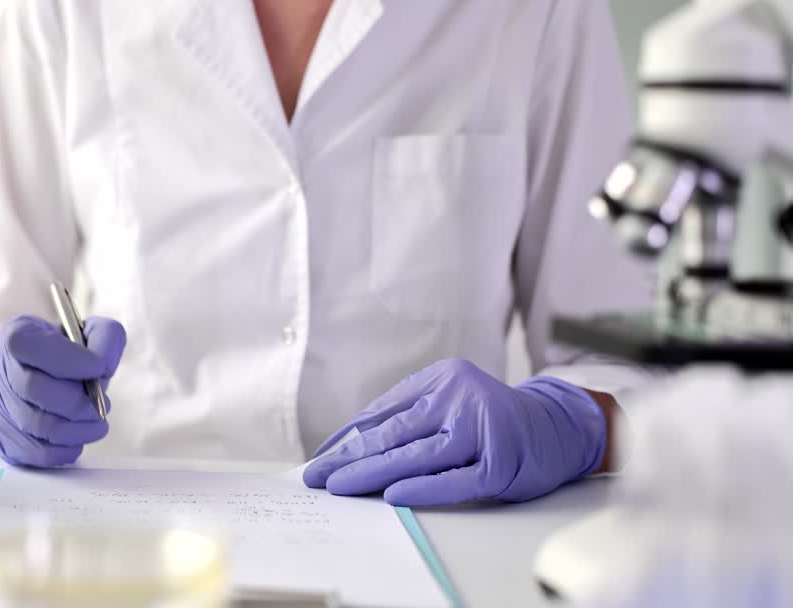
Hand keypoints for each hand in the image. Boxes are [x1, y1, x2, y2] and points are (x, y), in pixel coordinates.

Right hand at [0, 314, 125, 466]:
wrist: (44, 375)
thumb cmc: (69, 354)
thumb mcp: (91, 332)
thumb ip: (106, 338)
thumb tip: (102, 367)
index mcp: (17, 335)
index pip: (32, 347)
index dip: (68, 360)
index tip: (98, 368)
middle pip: (33, 389)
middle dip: (77, 402)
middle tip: (102, 407)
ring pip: (34, 425)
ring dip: (76, 430)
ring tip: (96, 424)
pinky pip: (30, 452)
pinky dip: (62, 450)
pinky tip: (76, 440)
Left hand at [303, 359, 605, 505]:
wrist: (559, 426)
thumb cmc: (492, 417)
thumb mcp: (451, 399)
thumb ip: (410, 413)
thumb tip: (352, 442)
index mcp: (440, 379)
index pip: (382, 412)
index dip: (347, 437)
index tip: (320, 456)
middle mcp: (458, 398)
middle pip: (392, 433)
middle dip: (348, 457)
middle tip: (316, 476)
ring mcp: (480, 430)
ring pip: (415, 455)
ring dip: (371, 474)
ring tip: (340, 487)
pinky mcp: (499, 464)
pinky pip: (453, 480)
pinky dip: (422, 488)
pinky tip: (394, 495)